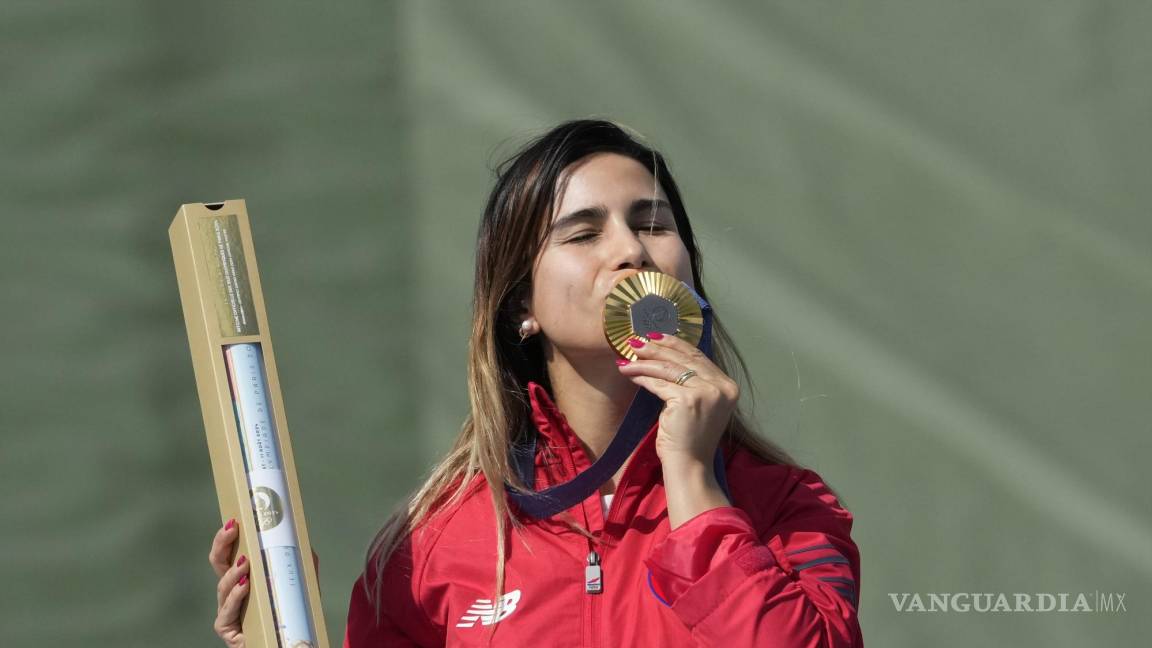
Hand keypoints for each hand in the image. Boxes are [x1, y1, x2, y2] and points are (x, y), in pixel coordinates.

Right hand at [208, 520, 321, 647]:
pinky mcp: (227, 629)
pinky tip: (244, 586)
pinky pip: (227, 611)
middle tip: (233, 528)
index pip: (231, 553)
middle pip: (218, 563)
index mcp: (245, 577)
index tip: (236, 519)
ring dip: (233, 572)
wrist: (290, 641)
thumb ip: (301, 560)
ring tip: (245, 561)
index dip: (228, 536)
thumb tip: (300, 536)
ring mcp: (227, 610)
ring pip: (222, 587)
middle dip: (222, 544)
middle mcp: (232, 591)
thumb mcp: (300, 581)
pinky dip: (236, 597)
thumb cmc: (291, 612)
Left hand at [615, 332, 738, 465]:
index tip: (656, 336)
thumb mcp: (698, 405)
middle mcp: (722, 387)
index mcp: (728, 386)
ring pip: (669, 369)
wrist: (690, 466)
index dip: (675, 344)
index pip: (698, 356)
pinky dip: (642, 378)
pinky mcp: (689, 400)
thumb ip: (693, 382)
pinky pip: (659, 383)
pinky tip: (630, 374)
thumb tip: (665, 356)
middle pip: (684, 358)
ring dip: (644, 362)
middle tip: (636, 342)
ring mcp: (707, 393)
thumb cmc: (690, 439)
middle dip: (657, 348)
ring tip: (627, 359)